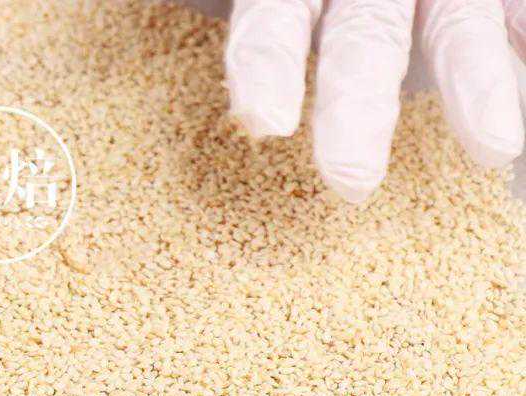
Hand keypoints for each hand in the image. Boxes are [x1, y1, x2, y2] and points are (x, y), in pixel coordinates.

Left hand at [225, 0, 525, 202]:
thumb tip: (107, 107)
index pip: (269, 26)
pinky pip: (519, 17)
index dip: (266, 67)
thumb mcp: (276, 14)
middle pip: (361, 40)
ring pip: (459, 30)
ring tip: (497, 148)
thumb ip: (205, 95)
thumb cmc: (320, 4)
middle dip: (358, 106)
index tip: (263, 122)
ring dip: (480, 84)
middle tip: (351, 181)